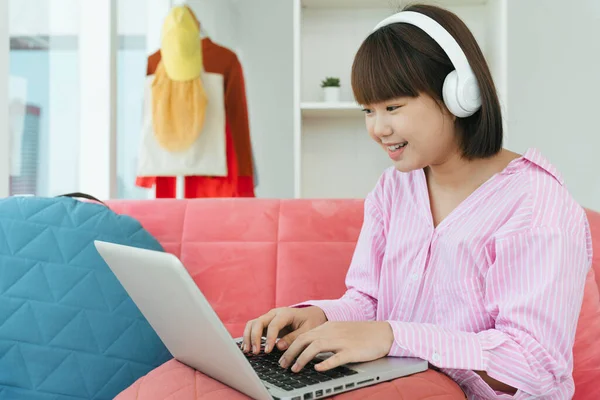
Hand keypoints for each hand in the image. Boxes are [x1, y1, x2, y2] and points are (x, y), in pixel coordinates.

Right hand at [242, 306, 327, 354]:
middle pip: (259, 322)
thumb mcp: (308, 330)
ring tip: (248, 351)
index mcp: (285, 313)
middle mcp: (274, 313)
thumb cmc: (310, 322)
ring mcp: (268, 317)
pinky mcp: (265, 324)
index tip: (268, 351)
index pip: (273, 325)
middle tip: (256, 352)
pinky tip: (247, 348)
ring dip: (248, 337)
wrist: (310, 315)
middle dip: (255, 337)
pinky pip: (253, 327)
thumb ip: (294, 337)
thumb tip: (279, 346)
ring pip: (253, 324)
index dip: (270, 338)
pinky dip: (248, 336)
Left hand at [278, 321, 393, 372]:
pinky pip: (336, 357)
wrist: (382, 333)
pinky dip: (325, 363)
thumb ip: (324, 338)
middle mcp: (332, 332)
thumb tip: (307, 349)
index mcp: (328, 327)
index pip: (303, 335)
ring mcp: (341, 341)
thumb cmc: (361, 335)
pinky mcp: (352, 351)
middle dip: (290, 353)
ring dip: (302, 358)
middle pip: (304, 340)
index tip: (281, 357)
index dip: (290, 346)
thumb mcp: (339, 332)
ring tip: (295, 369)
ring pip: (316, 346)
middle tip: (282, 365)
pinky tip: (318, 369)